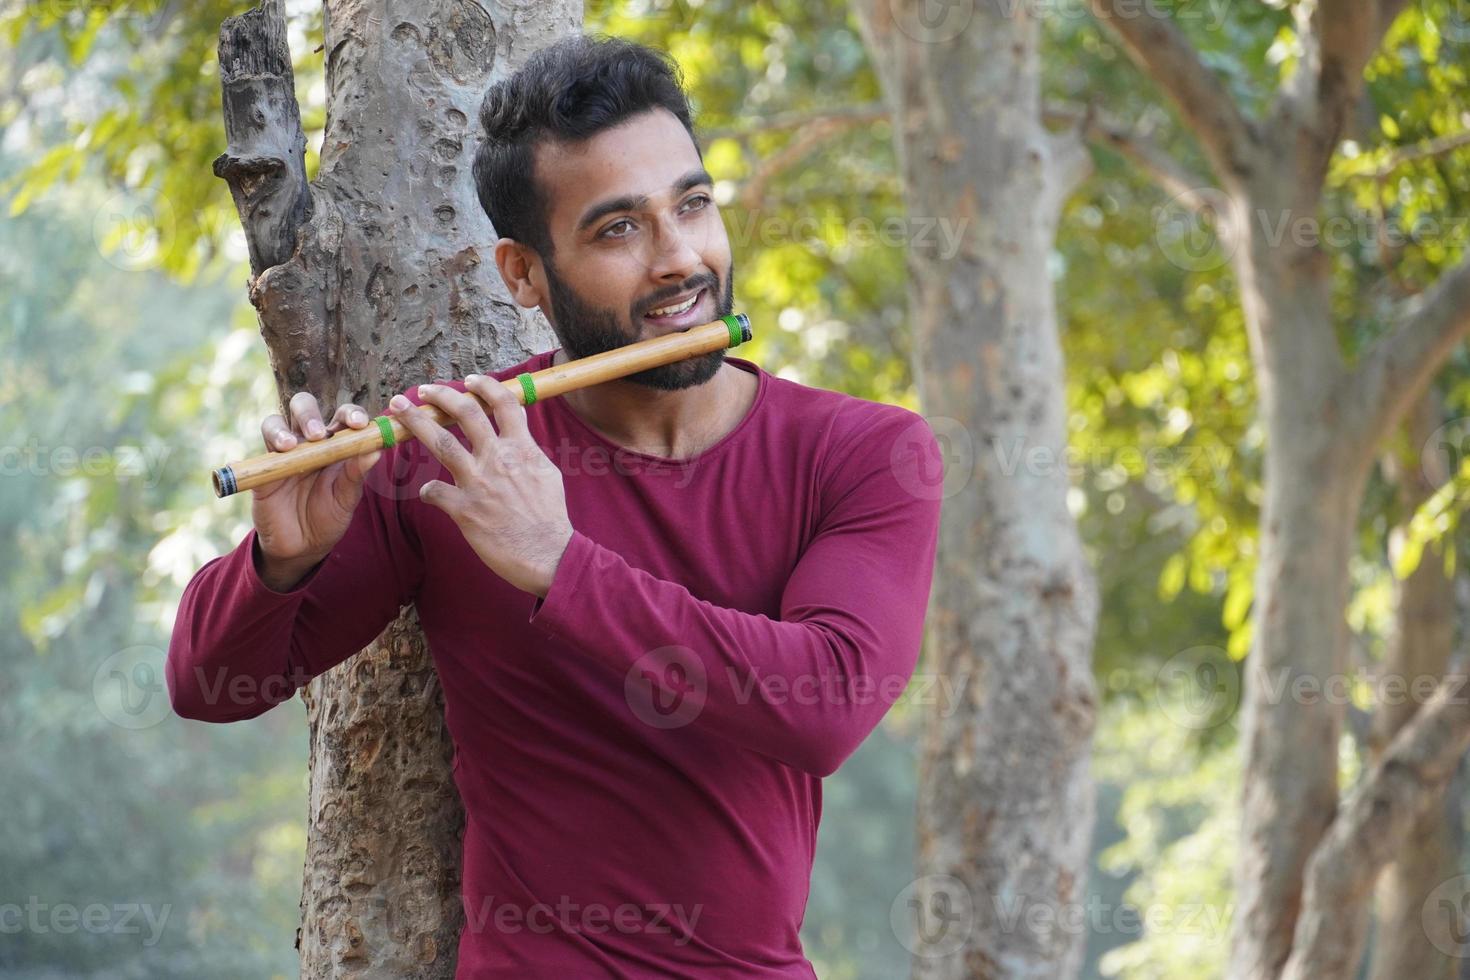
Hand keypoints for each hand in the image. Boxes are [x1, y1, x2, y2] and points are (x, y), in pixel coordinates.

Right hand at [252, 391, 380, 589]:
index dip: (351, 414)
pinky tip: (278, 453)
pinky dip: (265, 447)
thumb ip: (356, 474)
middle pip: (303, 407)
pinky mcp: (264, 470)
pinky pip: (257, 453)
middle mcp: (307, 442)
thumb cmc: (329, 516)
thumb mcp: (346, 498)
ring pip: (275, 422)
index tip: (361, 424)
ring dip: (280, 430)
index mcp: (335, 444)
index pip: (342, 417)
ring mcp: (284, 453)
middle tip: (319, 434)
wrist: (303, 546)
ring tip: (290, 445)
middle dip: (310, 414)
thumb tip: (376, 450)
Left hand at [389, 374, 572, 596]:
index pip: (503, 403)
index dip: (485, 386)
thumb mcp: (546, 472)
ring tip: (399, 410)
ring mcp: (478, 482)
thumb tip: (519, 429)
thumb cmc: (549, 517)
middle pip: (465, 413)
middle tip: (423, 390)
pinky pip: (434, 492)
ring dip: (416, 422)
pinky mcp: (464, 509)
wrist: (547, 552)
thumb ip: (527, 449)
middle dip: (441, 396)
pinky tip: (427, 493)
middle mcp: (497, 458)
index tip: (470, 380)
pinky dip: (428, 490)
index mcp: (521, 448)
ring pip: (441, 442)